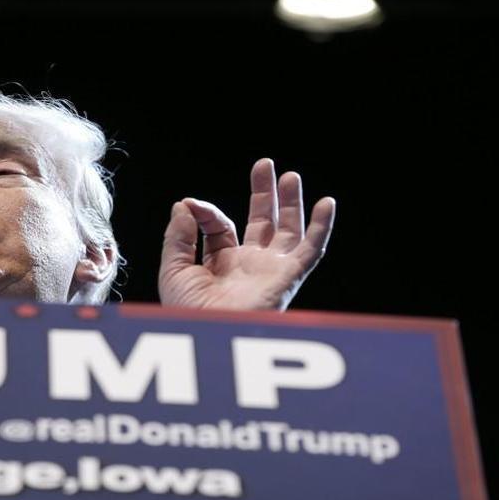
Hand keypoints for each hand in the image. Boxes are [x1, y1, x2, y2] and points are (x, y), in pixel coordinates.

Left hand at [158, 158, 334, 310]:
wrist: (205, 334)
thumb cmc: (186, 313)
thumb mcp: (173, 269)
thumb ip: (178, 236)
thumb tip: (184, 204)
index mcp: (221, 264)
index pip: (221, 226)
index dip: (207, 211)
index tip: (190, 205)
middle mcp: (249, 265)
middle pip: (263, 222)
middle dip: (264, 193)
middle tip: (265, 164)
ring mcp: (270, 270)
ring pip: (289, 230)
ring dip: (291, 203)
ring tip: (290, 176)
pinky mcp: (288, 277)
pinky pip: (312, 251)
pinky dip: (321, 227)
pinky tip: (326, 203)